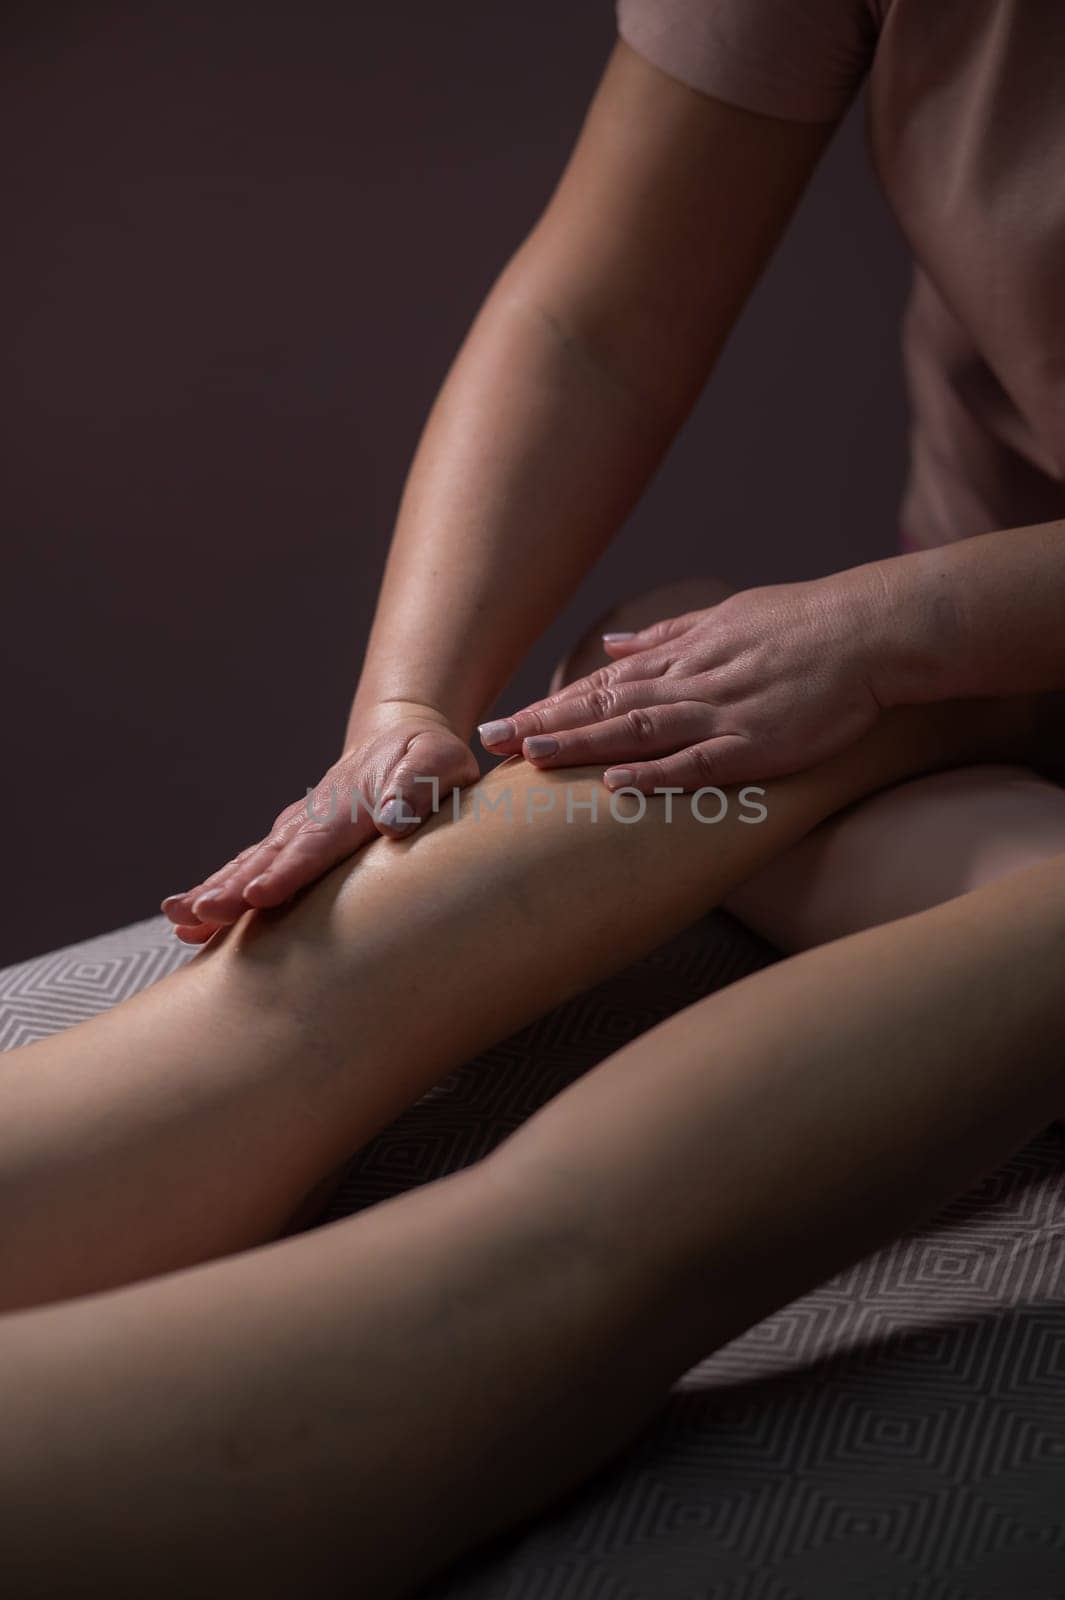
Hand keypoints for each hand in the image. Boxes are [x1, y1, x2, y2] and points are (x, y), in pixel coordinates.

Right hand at [161, 701, 478, 942]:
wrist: (399, 738)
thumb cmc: (430, 758)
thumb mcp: (440, 761)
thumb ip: (418, 784)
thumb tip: (394, 819)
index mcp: (352, 805)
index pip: (317, 844)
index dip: (287, 871)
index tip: (259, 895)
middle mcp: (314, 817)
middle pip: (270, 857)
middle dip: (234, 888)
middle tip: (201, 914)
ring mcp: (298, 827)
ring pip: (251, 861)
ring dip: (216, 890)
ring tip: (179, 918)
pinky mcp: (292, 839)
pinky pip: (252, 865)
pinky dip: (221, 888)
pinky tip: (190, 919)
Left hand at [479, 575, 885, 792]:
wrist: (870, 629)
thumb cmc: (803, 622)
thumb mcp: (725, 616)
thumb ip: (665, 636)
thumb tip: (611, 647)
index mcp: (683, 656)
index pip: (602, 685)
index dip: (550, 705)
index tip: (502, 723)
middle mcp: (691, 682)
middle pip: (605, 706)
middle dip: (546, 725)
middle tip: (489, 742)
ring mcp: (722, 712)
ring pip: (639, 729)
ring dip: (584, 743)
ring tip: (532, 757)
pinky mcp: (756, 742)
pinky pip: (698, 762)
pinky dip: (656, 772)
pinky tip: (616, 783)